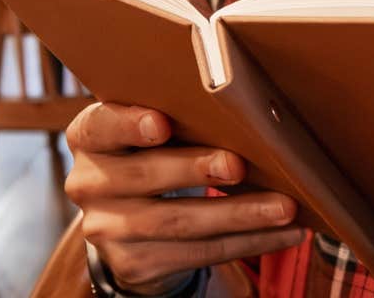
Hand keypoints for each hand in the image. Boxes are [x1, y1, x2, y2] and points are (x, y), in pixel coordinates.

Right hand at [64, 102, 304, 292]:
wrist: (130, 220)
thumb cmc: (156, 154)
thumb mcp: (150, 131)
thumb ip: (176, 115)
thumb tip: (248, 109)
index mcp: (89, 137)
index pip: (100, 126)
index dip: (128, 124)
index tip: (161, 122)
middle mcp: (89, 183)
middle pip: (145, 176)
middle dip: (197, 169)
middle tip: (239, 165)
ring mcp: (108, 229)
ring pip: (179, 221)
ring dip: (238, 214)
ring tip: (284, 206)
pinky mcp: (136, 263)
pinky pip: (198, 253)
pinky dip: (247, 242)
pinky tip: (283, 233)